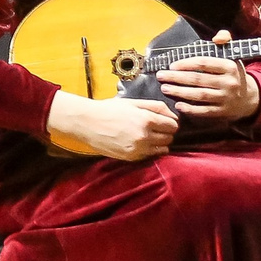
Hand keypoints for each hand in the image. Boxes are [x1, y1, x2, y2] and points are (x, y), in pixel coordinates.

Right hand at [49, 93, 178, 161]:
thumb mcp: (133, 102)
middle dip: (166, 132)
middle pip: (169, 138)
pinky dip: (149, 150)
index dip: (171, 122)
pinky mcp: (131, 157)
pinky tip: (139, 142)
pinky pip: (150, 155)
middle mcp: (144, 136)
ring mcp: (138, 148)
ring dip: (159, 143)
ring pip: (162, 149)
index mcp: (146, 119)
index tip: (164, 121)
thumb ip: (156, 107)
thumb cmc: (109, 110)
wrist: (86, 123)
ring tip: (148, 136)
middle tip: (155, 128)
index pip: (173, 125)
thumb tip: (174, 115)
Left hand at [157, 32, 259, 121]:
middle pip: (198, 79)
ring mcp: (225, 98)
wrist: (249, 97)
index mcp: (229, 67)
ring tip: (165, 88)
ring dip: (179, 92)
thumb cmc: (233, 73)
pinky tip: (178, 105)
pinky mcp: (222, 111)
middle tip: (161, 76)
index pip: (204, 63)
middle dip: (176, 78)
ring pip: (199, 95)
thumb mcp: (232, 55)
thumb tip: (218, 37)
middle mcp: (229, 82)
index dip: (185, 64)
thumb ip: (225, 41)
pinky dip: (190, 109)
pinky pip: (204, 111)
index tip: (172, 65)